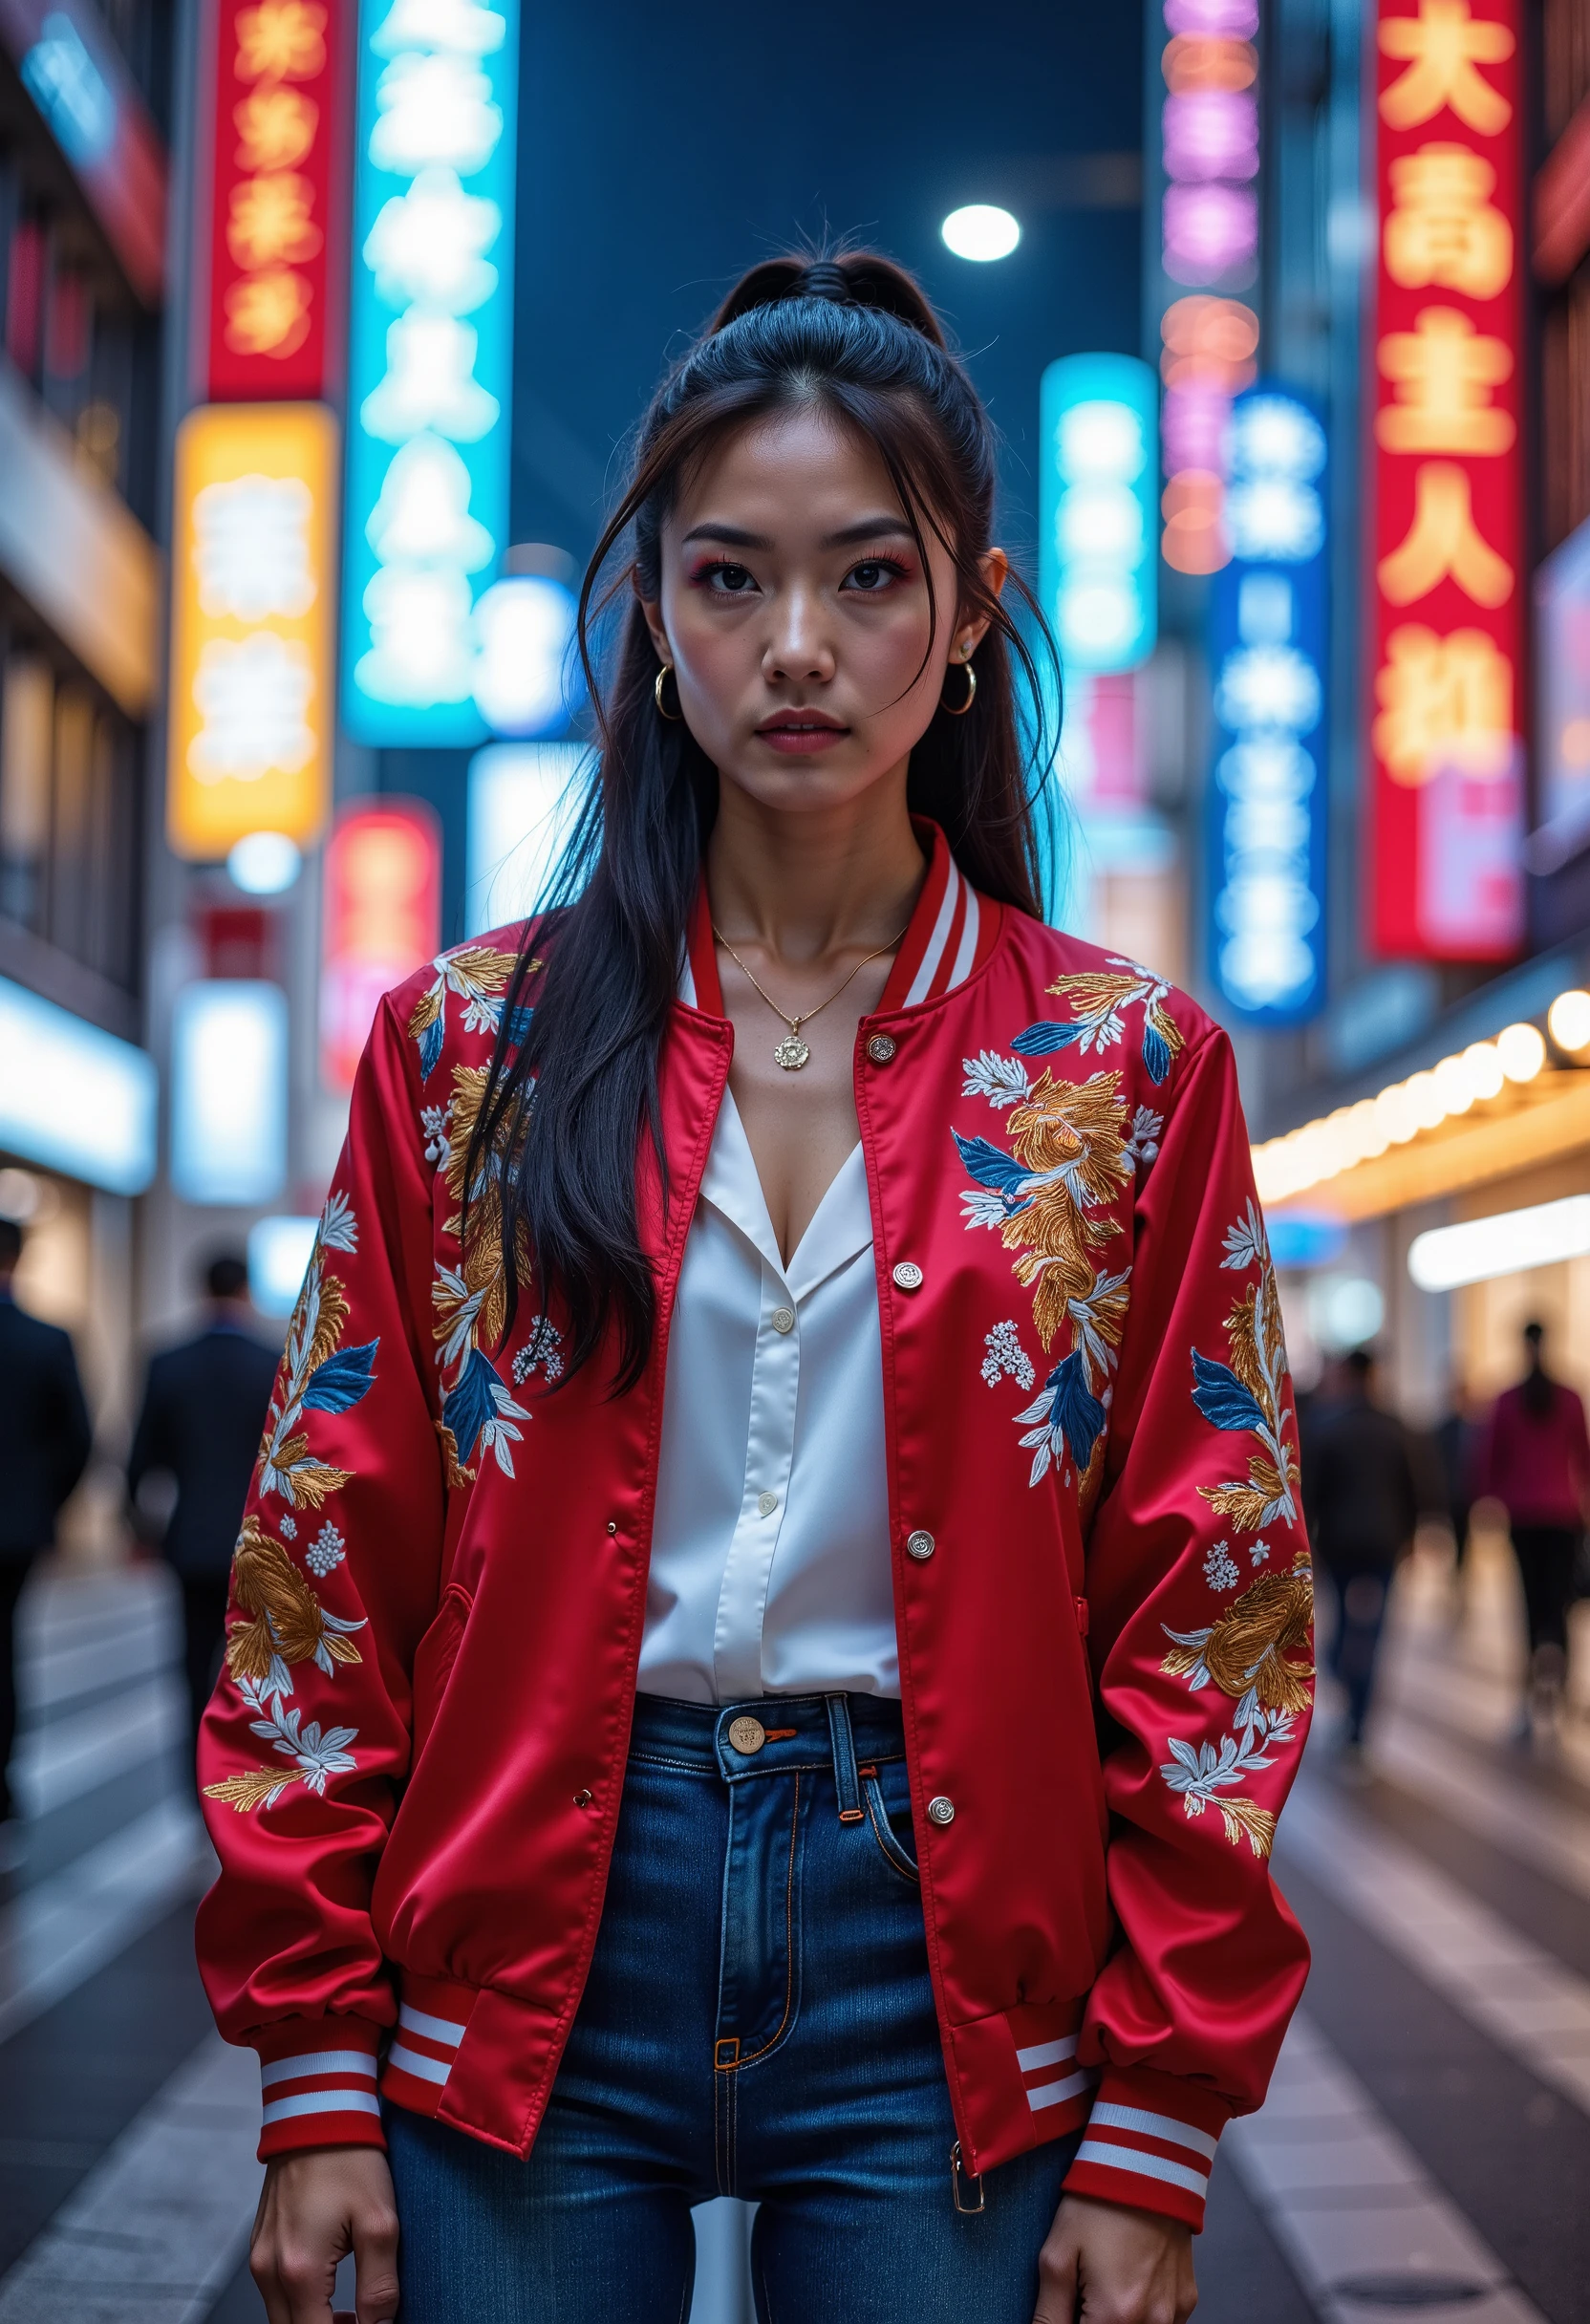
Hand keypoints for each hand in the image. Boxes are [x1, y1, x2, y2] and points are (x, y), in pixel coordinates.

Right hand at [250, 2149, 399, 2323]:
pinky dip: (300, 2304)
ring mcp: (258, 2258)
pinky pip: (275, 2293)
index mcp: (298, 2270)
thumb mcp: (380, 2222)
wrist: (317, 2113)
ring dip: (313, 2323)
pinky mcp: (258, 2246)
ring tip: (351, 2315)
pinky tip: (330, 2291)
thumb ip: (379, 2286)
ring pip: (282, 2318)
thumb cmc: (350, 2160)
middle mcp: (269, 2270)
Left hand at [1033, 2193, 1196, 2323]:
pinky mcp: (1186, 2299)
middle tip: (1083, 2290)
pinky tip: (1129, 2281)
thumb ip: (1049, 2312)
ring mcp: (1173, 2313)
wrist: (1146, 2165)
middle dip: (1091, 2319)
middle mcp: (1152, 2323)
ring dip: (1116, 2318)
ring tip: (1104, 2282)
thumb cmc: (1099, 2205)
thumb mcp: (1058, 2255)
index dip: (1068, 2322)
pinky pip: (1161, 2323)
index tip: (1066, 2304)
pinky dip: (1142, 2313)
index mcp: (1116, 2315)